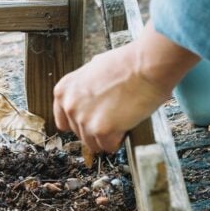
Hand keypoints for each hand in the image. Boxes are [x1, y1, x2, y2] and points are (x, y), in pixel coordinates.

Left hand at [53, 22, 198, 153]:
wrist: (146, 66)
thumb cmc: (126, 64)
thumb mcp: (93, 71)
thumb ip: (84, 89)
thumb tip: (89, 98)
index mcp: (64, 90)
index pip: (63, 122)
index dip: (80, 123)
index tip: (91, 122)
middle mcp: (70, 106)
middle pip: (80, 134)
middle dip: (96, 128)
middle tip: (113, 116)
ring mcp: (84, 119)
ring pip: (93, 143)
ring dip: (108, 136)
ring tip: (121, 119)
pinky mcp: (101, 130)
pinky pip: (108, 146)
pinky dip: (118, 140)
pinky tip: (126, 125)